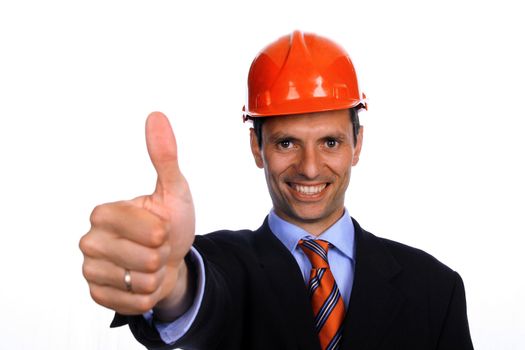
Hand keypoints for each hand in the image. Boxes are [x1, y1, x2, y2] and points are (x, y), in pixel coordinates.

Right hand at [79, 112, 194, 315]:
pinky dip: (148, 295)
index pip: (149, 231)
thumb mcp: (173, 190)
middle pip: (145, 259)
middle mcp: (90, 240)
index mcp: (103, 212)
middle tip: (155, 247)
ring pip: (141, 283)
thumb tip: (156, 116)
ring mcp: (91, 270)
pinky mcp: (97, 294)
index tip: (160, 227)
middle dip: (162, 255)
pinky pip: (134, 303)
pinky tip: (142, 282)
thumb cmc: (171, 222)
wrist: (170, 259)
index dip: (165, 232)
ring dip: (155, 276)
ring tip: (149, 263)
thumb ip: (164, 156)